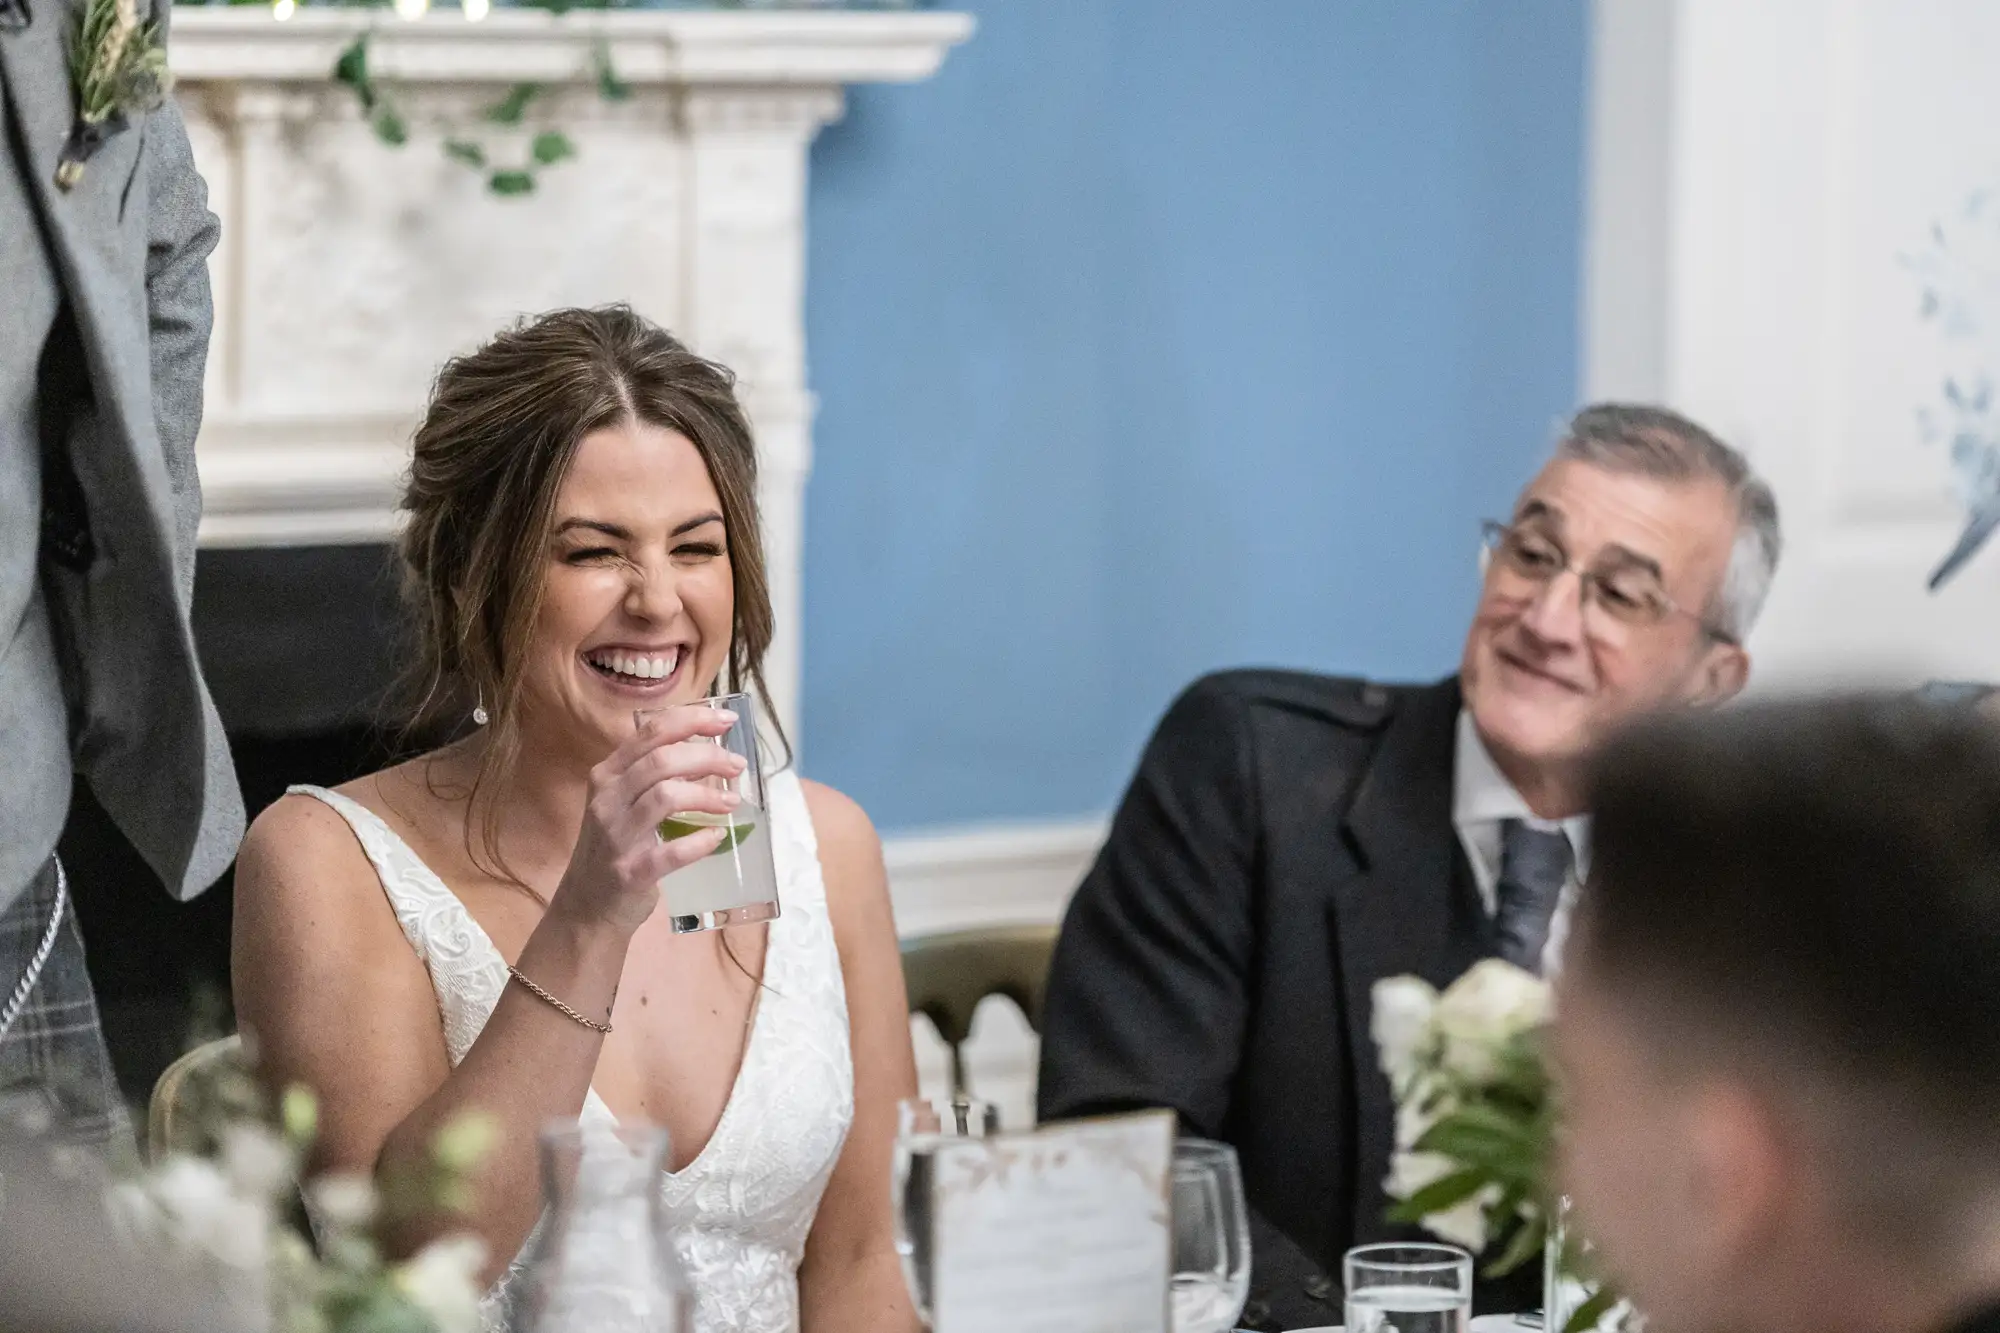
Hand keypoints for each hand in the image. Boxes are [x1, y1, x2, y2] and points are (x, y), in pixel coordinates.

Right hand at [549, 707, 747, 937]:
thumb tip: (707, 752)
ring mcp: (615, 836)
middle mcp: (607, 798)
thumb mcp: (623, 801)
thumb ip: (653, 774)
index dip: (693, 720)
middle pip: (662, 760)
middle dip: (707, 756)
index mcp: (608, 774)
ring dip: (706, 796)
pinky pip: (669, 852)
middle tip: (737, 765)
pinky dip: (698, 843)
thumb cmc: (615, 847)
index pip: (652, 732)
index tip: (727, 720)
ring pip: (665, 797)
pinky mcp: (628, 872)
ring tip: (732, 802)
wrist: (586, 906)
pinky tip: (716, 837)